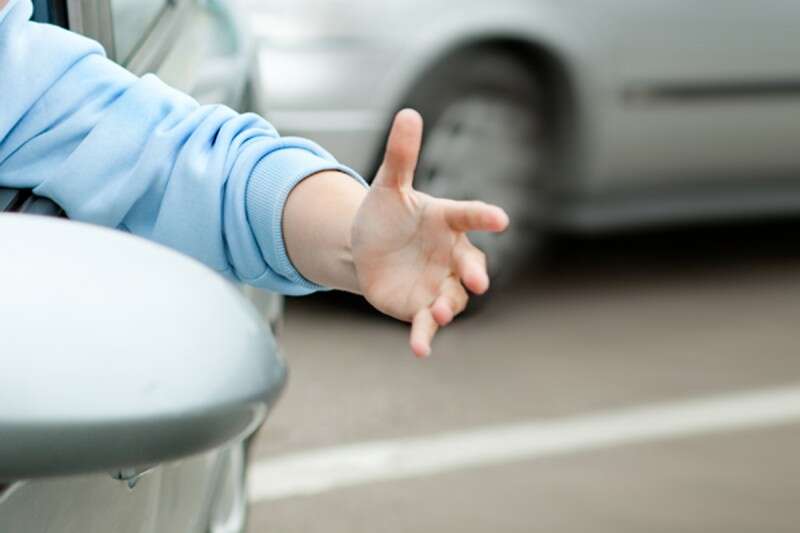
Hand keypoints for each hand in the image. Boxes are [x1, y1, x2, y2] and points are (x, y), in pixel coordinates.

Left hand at [352, 109, 508, 357]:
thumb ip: (401, 155)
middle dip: (474, 273)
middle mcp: (450, 255)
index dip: (484, 217)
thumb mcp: (388, 185)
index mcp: (446, 221)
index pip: (469, 215)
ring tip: (437, 312)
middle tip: (476, 281)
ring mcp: (439, 284)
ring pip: (452, 298)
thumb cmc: (385, 214)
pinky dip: (425, 337)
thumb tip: (409, 112)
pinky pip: (427, 324)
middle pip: (470, 264)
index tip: (501, 219)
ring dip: (447, 306)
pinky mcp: (421, 308)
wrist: (366, 250)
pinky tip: (419, 350)